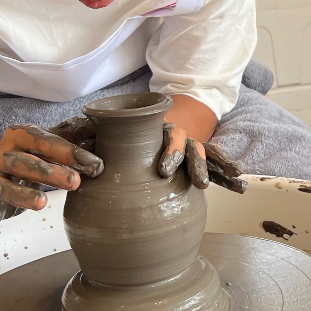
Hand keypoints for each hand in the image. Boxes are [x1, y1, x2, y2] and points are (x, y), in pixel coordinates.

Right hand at [0, 124, 103, 240]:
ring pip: (7, 187)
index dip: (70, 152)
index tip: (94, 163)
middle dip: (50, 172)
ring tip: (43, 203)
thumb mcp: (49, 140)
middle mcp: (4, 155)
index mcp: (21, 135)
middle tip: (75, 181)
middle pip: (25, 162)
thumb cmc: (32, 151)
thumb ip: (73, 135)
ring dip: (24, 195)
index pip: (46, 141)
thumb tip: (102, 128)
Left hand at [58, 114, 248, 194]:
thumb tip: (70, 134)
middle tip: (197, 183)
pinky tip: (240, 188)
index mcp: (157, 130)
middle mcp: (178, 137)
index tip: (163, 171)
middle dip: (194, 165)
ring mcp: (190, 147)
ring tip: (234, 180)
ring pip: (207, 156)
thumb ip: (94, 134)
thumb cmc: (123, 133)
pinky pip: (215, 166)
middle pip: (191, 147)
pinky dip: (226, 174)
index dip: (168, 152)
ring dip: (218, 168)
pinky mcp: (198, 160)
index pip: (166, 138)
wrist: (149, 122)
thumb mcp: (109, 132)